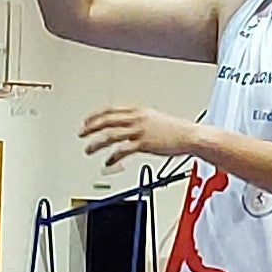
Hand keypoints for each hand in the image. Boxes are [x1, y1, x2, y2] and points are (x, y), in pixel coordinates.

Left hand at [78, 101, 195, 165]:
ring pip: (111, 135)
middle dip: (91, 127)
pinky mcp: (143, 144)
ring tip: (88, 149)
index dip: (96, 115)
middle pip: (107, 120)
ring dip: (96, 143)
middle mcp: (137, 118)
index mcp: (138, 110)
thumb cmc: (176, 130)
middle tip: (81, 134)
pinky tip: (107, 162)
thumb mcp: (154, 118)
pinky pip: (122, 150)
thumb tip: (128, 126)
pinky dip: (112, 157)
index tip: (87, 121)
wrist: (190, 136)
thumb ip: (139, 121)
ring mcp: (139, 131)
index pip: (111, 109)